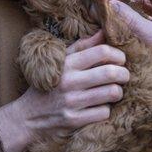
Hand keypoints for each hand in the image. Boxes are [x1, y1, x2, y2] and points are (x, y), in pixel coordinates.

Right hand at [0, 31, 128, 151]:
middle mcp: (70, 81)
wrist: (27, 117)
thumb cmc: (48, 85)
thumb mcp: (60, 62)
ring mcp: (72, 102)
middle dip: (124, 74)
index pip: (102, 51)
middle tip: (123, 76)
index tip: (120, 60)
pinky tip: (100, 107)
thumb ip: (83, 46)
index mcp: (67, 63)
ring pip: (112, 93)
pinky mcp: (74, 121)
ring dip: (118, 92)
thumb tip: (103, 31)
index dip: (118, 54)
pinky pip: (104, 112)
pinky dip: (106, 110)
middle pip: (111, 72)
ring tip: (114, 91)